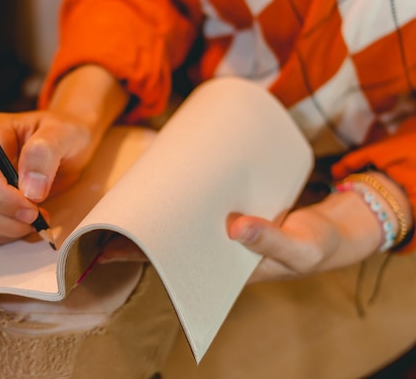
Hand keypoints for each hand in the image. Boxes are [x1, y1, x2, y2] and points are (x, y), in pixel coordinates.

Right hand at [0, 65, 128, 245]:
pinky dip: (1, 234)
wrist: (69, 145)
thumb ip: (44, 154)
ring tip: (34, 220)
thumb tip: (30, 191)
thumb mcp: (62, 133)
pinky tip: (23, 224)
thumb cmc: (62, 134)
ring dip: (3, 229)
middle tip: (39, 217)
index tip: (32, 207)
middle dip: (5, 217)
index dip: (0, 195)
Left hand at [97, 188, 390, 283]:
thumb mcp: (299, 248)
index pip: (173, 268)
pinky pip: (200, 203)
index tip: (117, 241)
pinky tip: (170, 176)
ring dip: (161, 210)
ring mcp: (222, 231)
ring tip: (134, 191)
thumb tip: (234, 228)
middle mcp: (216, 253)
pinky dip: (186, 193)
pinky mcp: (231, 212)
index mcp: (222, 272)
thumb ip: (270, 240)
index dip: (145, 256)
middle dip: (144, 230)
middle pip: (171, 243)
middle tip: (117, 209)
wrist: (333, 234)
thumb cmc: (315, 248)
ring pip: (183, 222)